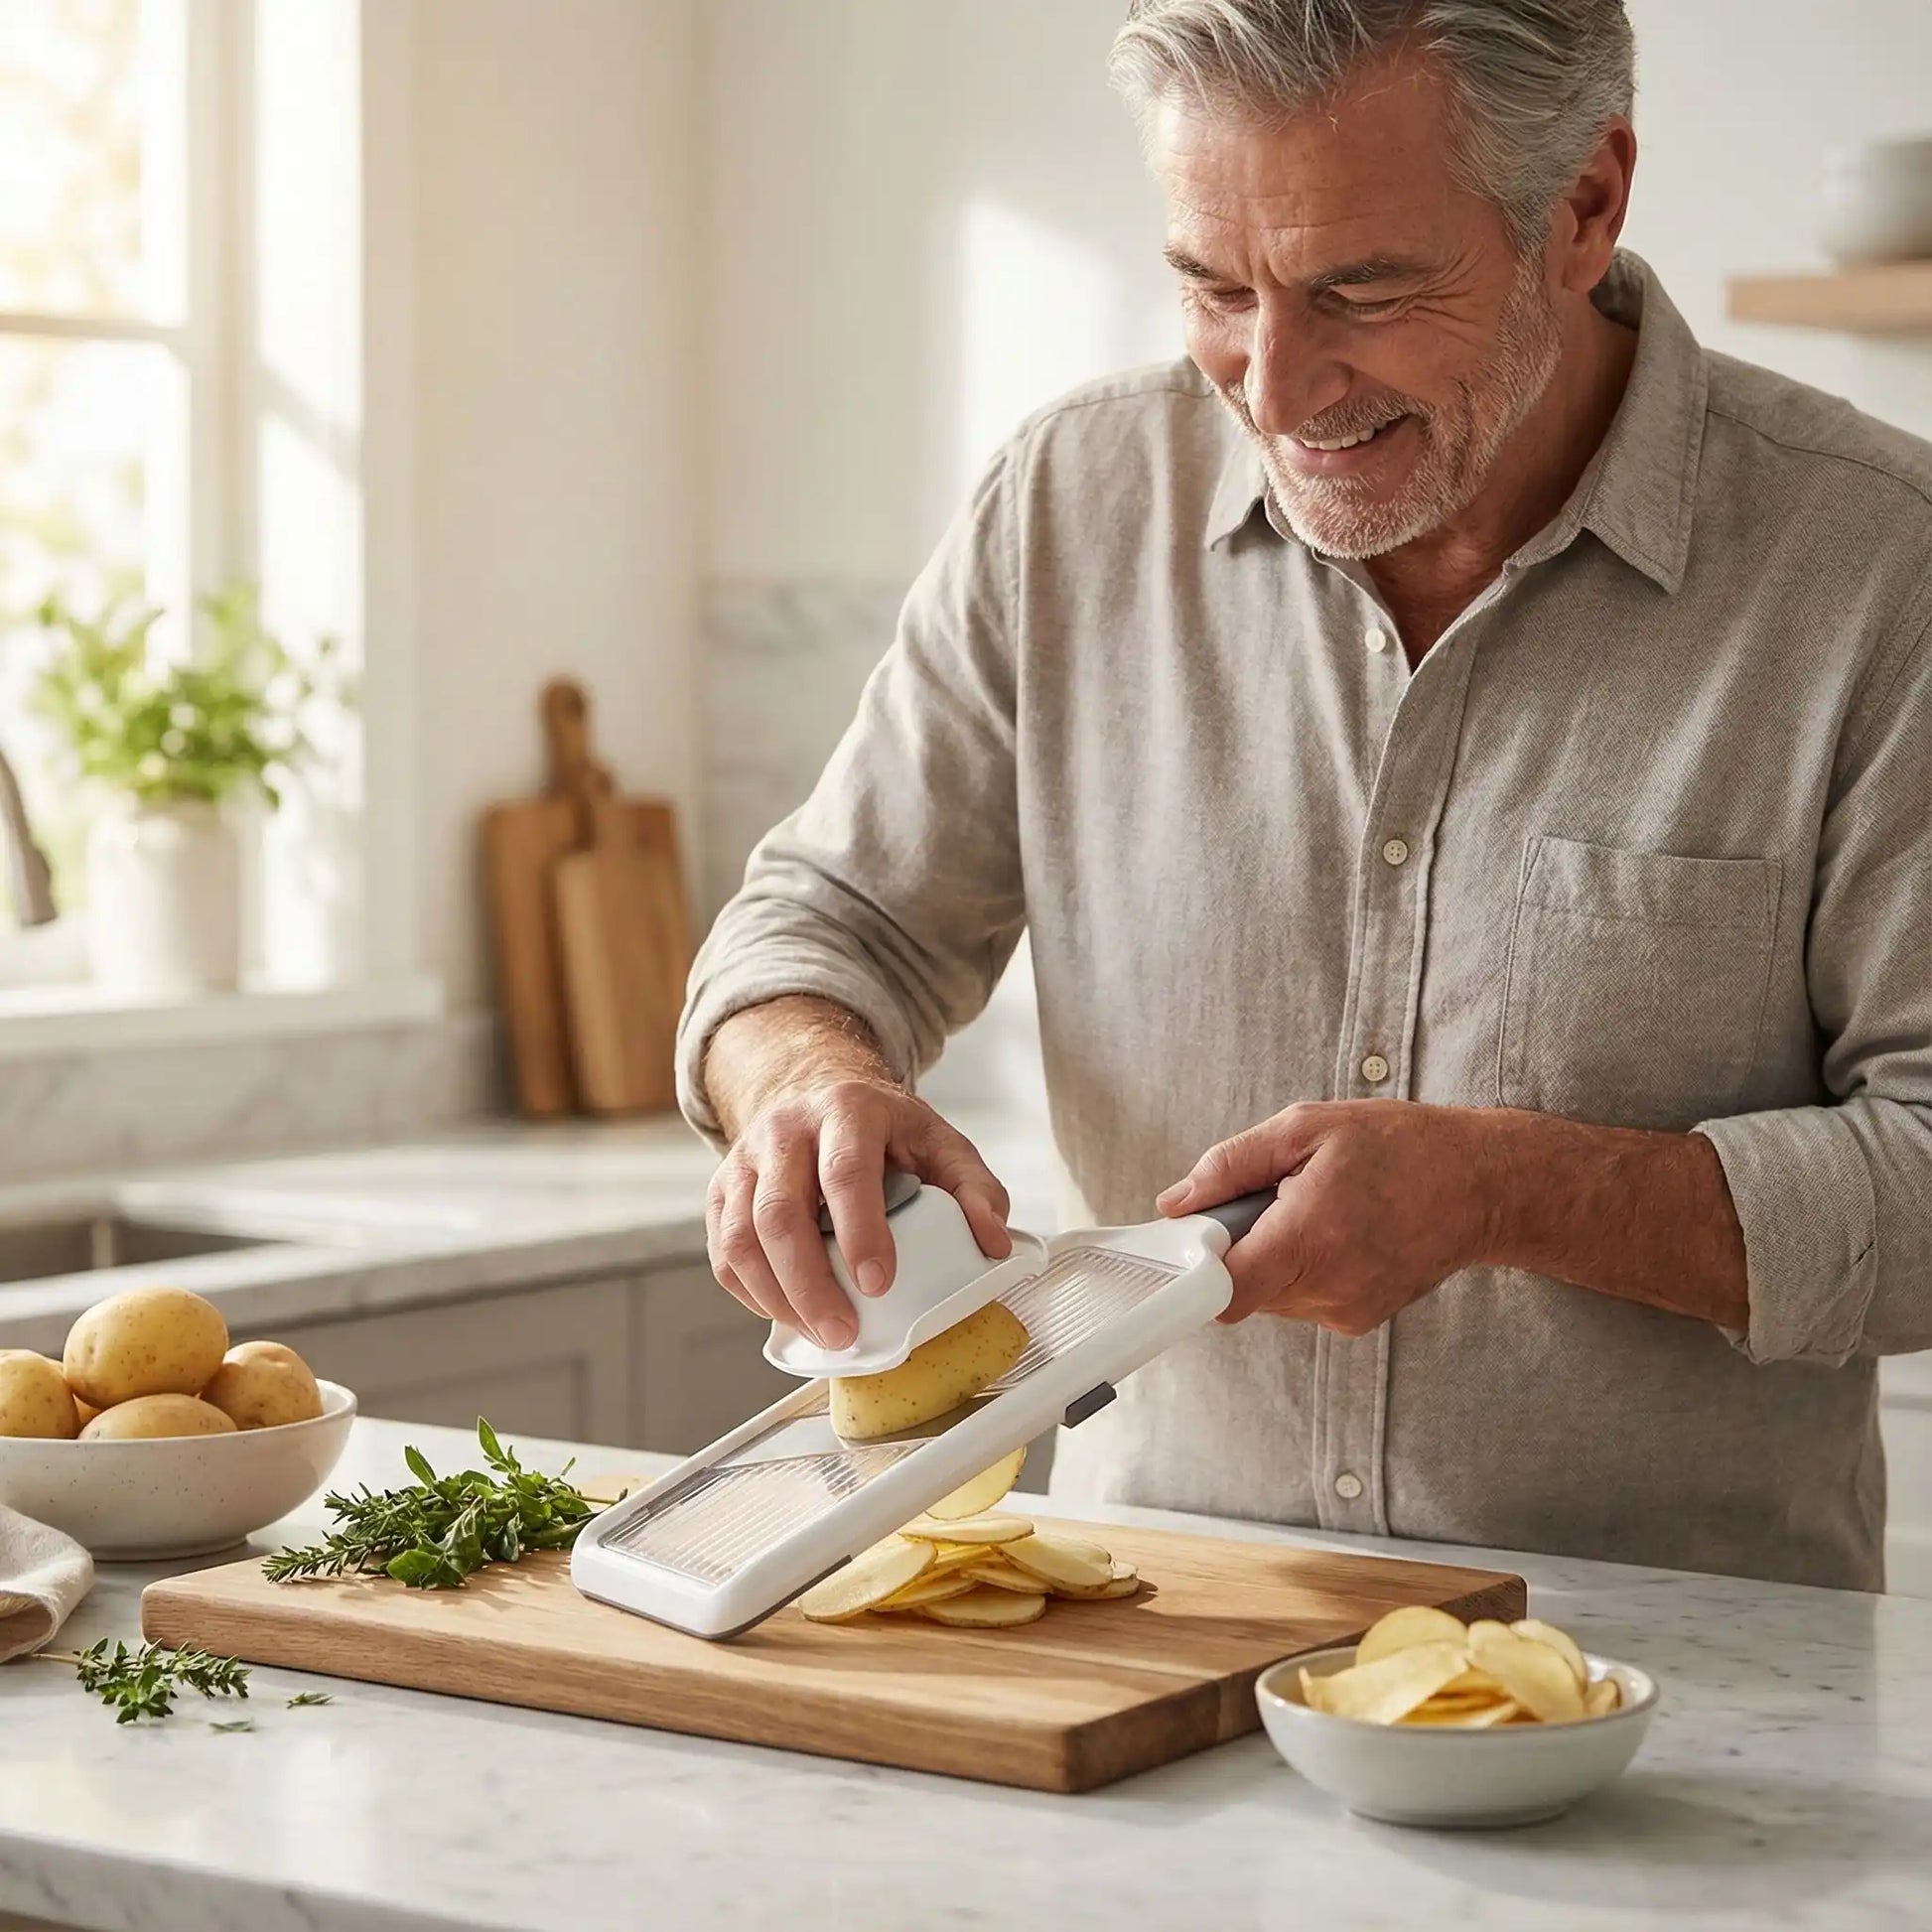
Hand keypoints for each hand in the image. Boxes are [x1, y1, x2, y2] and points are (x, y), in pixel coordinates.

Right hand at [706, 1076, 1011, 1349]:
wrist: (819, 1090)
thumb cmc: (885, 1130)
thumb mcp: (940, 1143)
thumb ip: (976, 1189)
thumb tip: (994, 1244)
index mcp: (847, 1110)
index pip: (845, 1171)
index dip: (860, 1231)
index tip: (878, 1283)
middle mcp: (786, 1129)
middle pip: (780, 1213)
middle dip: (810, 1284)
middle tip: (843, 1332)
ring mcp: (745, 1159)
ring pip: (741, 1238)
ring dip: (778, 1298)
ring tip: (819, 1334)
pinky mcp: (723, 1189)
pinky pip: (724, 1253)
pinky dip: (752, 1293)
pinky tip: (788, 1313)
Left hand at [1157, 1101, 1494, 1335]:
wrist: (1481, 1184)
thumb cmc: (1399, 1146)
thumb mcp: (1306, 1128)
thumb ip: (1230, 1166)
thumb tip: (1176, 1203)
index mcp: (1312, 1237)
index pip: (1224, 1292)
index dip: (1197, 1267)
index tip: (1198, 1237)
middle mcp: (1330, 1287)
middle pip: (1240, 1291)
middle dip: (1240, 1246)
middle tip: (1272, 1198)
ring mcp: (1346, 1310)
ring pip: (1269, 1297)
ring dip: (1272, 1256)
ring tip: (1313, 1210)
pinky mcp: (1358, 1320)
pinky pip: (1300, 1299)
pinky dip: (1301, 1268)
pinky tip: (1335, 1232)